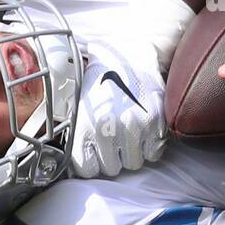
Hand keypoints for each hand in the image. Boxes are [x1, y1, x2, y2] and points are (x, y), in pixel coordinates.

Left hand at [70, 36, 167, 177]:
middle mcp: (108, 130)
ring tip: (128, 132)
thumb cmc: (101, 81)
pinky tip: (143, 130)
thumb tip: (70, 168)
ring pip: (134, 164)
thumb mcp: (79, 106)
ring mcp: (134, 127)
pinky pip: (154, 154)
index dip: (92, 163)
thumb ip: (76, 137)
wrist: (128, 54)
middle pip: (112, 169)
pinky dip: (150, 146)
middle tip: (114, 139)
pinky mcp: (155, 122)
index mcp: (85, 127)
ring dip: (132, 152)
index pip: (87, 170)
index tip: (96, 154)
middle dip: (113, 157)